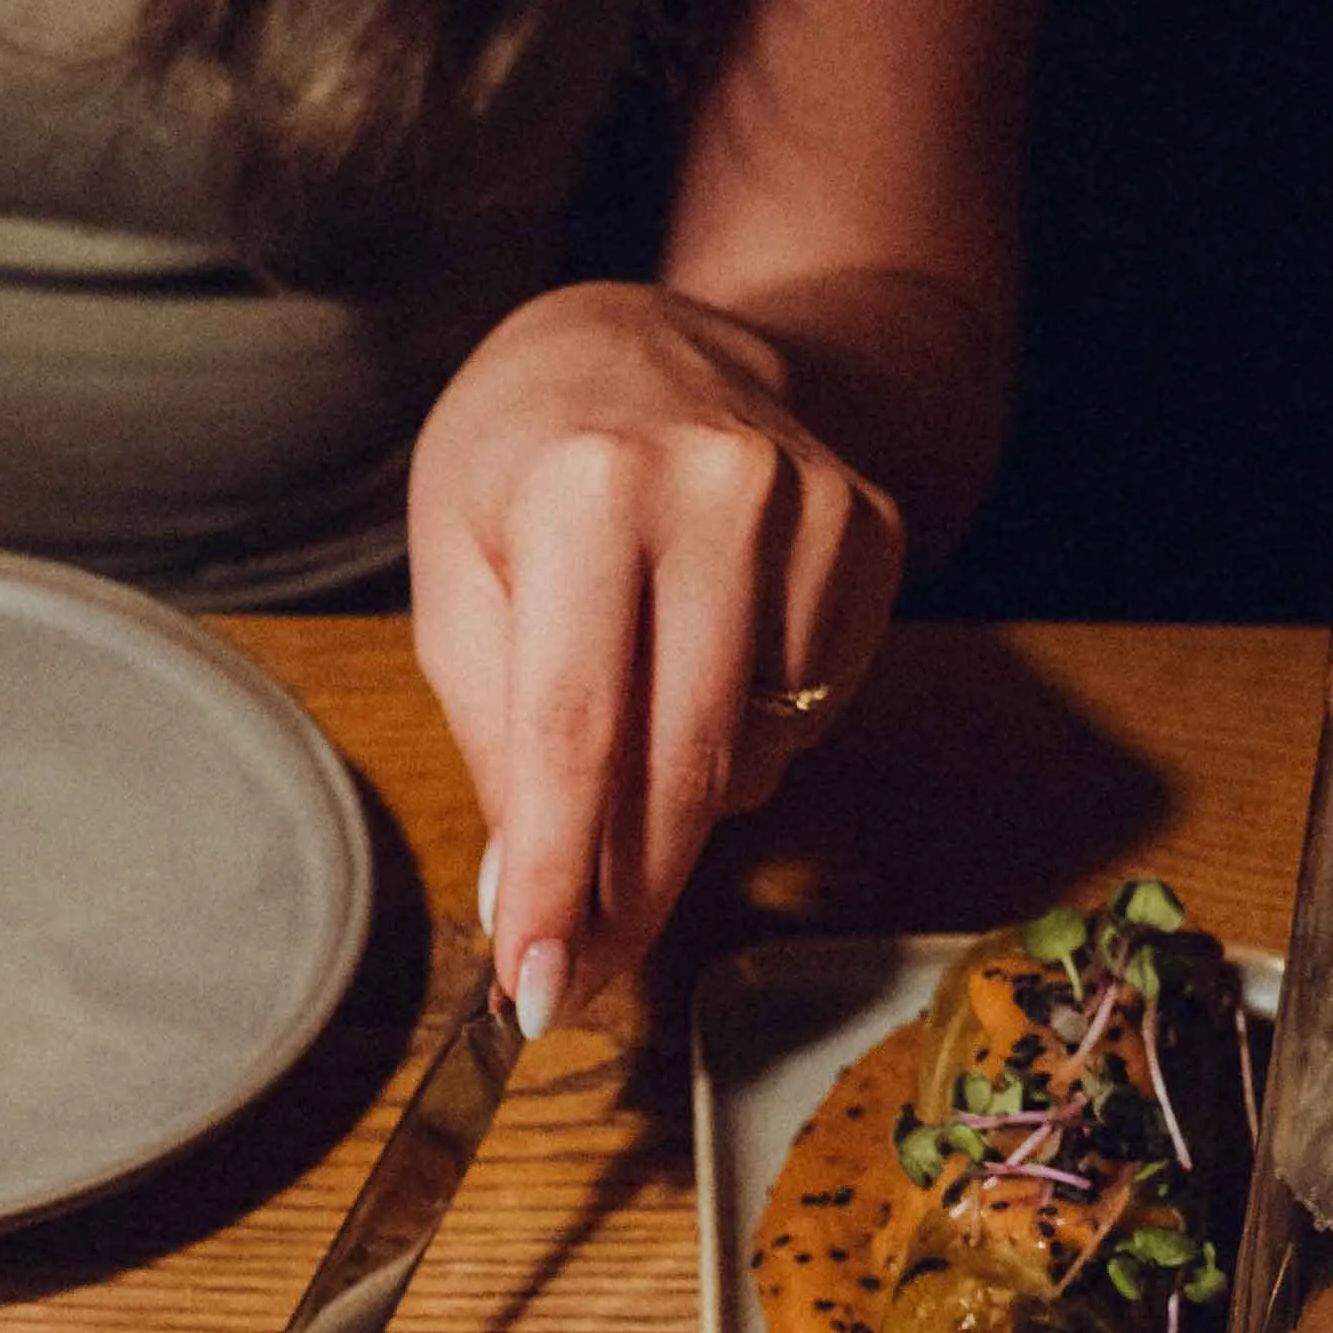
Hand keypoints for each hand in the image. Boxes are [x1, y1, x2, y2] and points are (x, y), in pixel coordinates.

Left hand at [405, 285, 898, 1038]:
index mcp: (585, 491)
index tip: (537, 993)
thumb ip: (492, 740)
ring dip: (679, 803)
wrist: (649, 340)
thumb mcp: (458, 576)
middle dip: (621, 897)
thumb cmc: (525, 463)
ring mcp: (815, 511)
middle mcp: (716, 491)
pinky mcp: (874, 538)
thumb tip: (528, 907)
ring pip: (751, 757)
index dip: (561, 881)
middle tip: (575, 977)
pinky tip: (703, 669)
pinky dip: (747, 737)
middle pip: (678, 767)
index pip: (575, 732)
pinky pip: (808, 716)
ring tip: (629, 724)